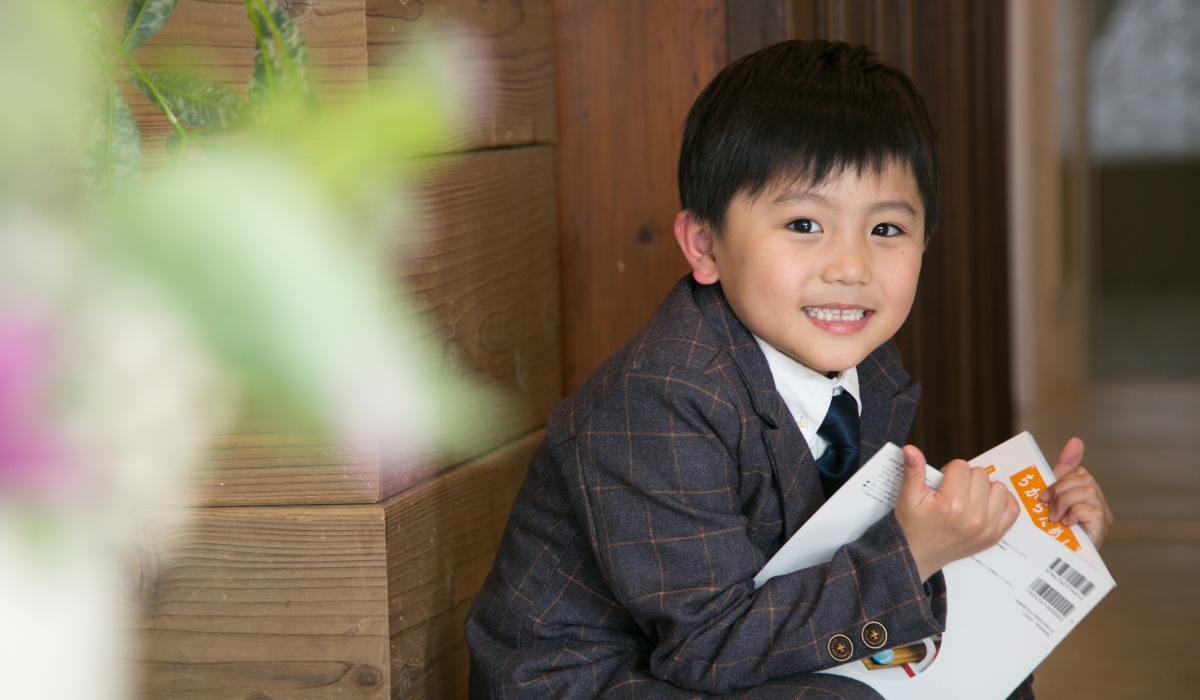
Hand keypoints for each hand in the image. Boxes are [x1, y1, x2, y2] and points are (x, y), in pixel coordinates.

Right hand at [895, 445, 1019, 581]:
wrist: (917, 556)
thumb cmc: (911, 526)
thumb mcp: (907, 496)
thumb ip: (913, 470)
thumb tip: (911, 448)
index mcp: (951, 503)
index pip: (960, 466)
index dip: (948, 471)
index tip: (941, 484)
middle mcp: (973, 516)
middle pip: (981, 474)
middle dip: (966, 478)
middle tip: (952, 491)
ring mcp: (987, 527)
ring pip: (998, 488)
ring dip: (984, 489)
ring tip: (968, 498)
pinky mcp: (994, 536)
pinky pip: (1012, 508)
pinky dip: (1002, 502)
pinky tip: (985, 504)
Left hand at [1037, 438, 1112, 546]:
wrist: (1049, 558)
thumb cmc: (1050, 529)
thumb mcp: (1051, 497)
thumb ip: (1062, 470)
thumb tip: (1076, 440)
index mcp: (1086, 496)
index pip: (1079, 472)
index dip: (1060, 479)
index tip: (1044, 494)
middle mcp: (1099, 505)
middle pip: (1084, 478)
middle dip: (1060, 489)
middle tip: (1047, 506)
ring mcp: (1102, 518)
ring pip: (1088, 490)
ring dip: (1065, 501)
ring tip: (1055, 517)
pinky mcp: (1102, 529)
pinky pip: (1091, 508)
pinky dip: (1074, 513)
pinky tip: (1066, 524)